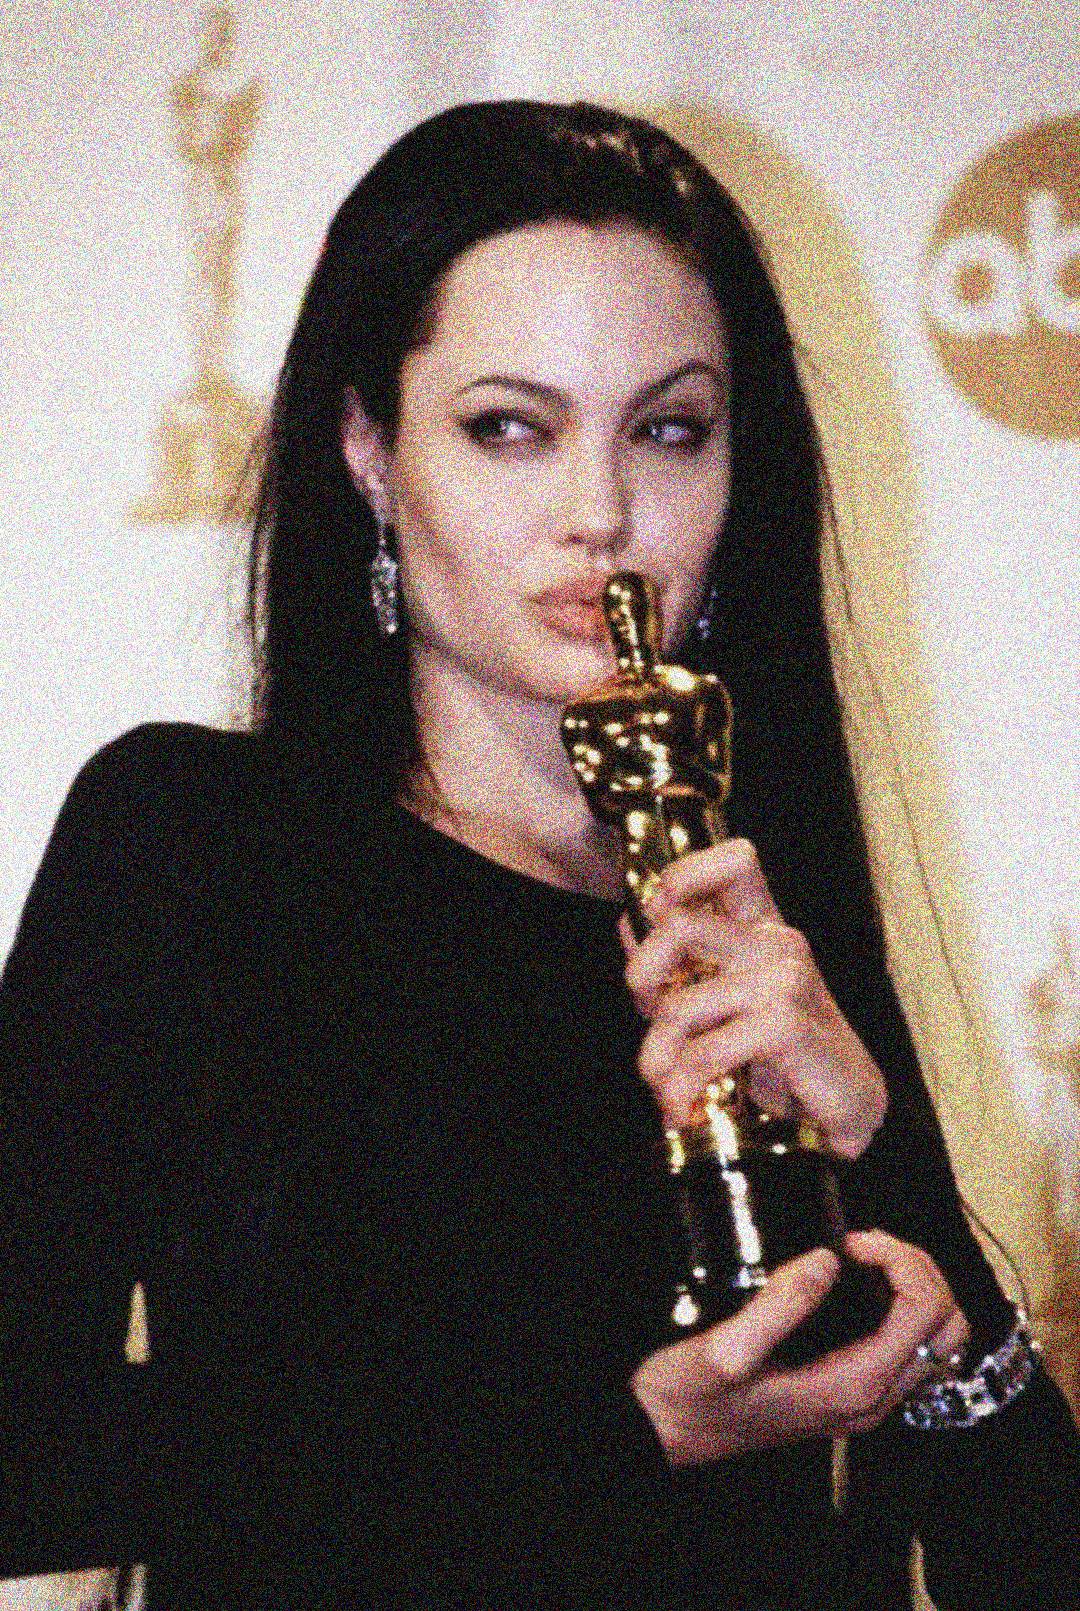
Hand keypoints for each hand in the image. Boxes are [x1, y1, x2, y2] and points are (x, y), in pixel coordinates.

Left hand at [620, 838, 886, 1157]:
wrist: (843, 1106)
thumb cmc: (784, 1054)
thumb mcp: (725, 999)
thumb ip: (679, 962)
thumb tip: (628, 922)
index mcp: (764, 928)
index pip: (734, 861)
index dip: (683, 875)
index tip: (655, 917)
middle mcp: (776, 944)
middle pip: (679, 924)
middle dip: (641, 975)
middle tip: (647, 1015)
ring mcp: (784, 980)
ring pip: (679, 1005)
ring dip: (659, 1057)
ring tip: (667, 1086)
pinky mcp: (785, 1024)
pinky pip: (703, 1052)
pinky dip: (683, 1086)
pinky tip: (686, 1105)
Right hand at [632, 1231, 970, 1465]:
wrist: (669, 1433)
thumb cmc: (691, 1397)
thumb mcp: (725, 1350)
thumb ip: (780, 1306)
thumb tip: (829, 1261)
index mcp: (852, 1385)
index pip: (925, 1314)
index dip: (902, 1262)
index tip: (854, 1241)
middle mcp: (871, 1400)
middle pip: (948, 1327)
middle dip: (919, 1270)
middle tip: (865, 1244)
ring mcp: (866, 1400)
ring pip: (937, 1339)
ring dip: (916, 1287)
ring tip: (865, 1257)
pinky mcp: (851, 1392)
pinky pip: (909, 1349)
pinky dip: (903, 1307)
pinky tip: (859, 1284)